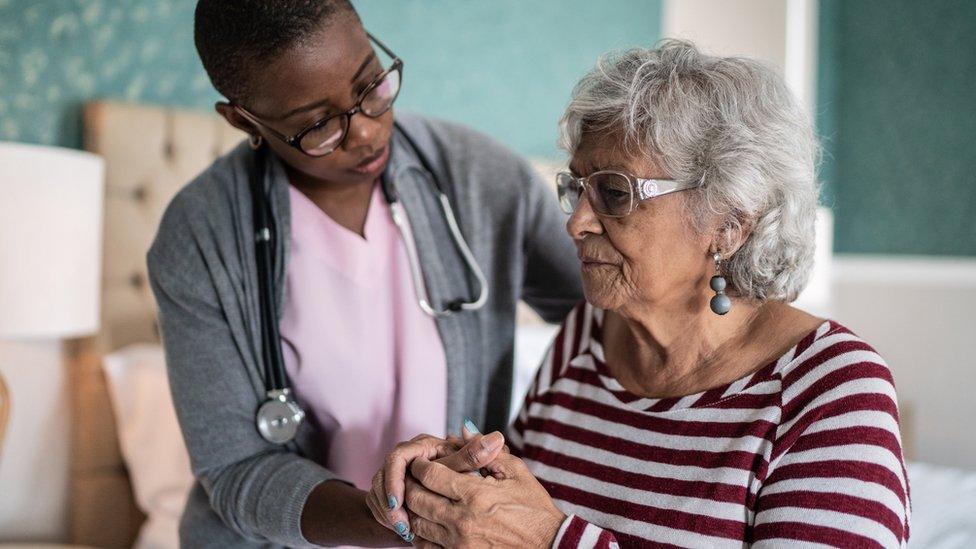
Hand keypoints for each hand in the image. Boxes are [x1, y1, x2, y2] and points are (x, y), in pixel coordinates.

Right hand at [364, 425, 504, 542]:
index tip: (399, 502)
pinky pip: (378, 503)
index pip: (397, 458)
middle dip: (390, 502)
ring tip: (404, 530)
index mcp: (422, 445)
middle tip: (402, 524)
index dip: (395, 481)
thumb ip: (477, 455)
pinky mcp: (387, 488)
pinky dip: (388, 517)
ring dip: (388, 513)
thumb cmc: (463, 475)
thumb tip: (495, 438)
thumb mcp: (469, 467)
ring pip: (378, 492)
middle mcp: (405, 456)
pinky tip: (403, 531)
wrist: (452, 492)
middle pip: (383, 476)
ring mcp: (393, 472)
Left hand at [403, 451, 565, 547]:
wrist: (549, 545)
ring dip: (413, 509)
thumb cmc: (534, 507)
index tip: (422, 461)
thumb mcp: (516, 472)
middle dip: (410, 484)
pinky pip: (425, 546)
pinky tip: (428, 522)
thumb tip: (464, 430)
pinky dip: (421, 533)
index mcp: (475, 494)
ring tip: (419, 498)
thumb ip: (486, 451)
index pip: (430, 475)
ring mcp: (458, 543)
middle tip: (412, 477)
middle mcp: (462, 520)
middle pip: (416, 498)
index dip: (421, 465)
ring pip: (417, 523)